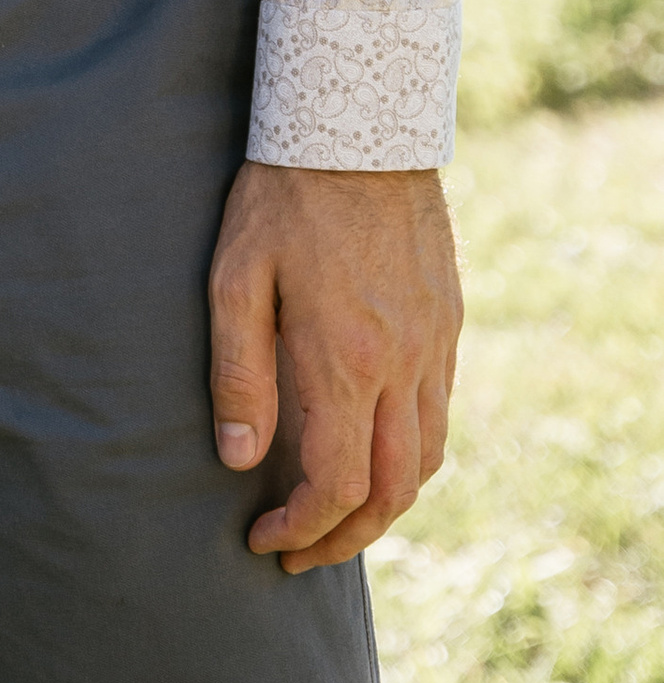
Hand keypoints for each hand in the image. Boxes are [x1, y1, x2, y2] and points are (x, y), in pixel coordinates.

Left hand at [207, 160, 461, 571]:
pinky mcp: (448, 323)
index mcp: (345, 361)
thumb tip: (238, 460)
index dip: (301, 529)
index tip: (263, 540)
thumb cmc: (281, 198)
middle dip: (345, 539)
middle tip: (299, 555)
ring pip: (427, 460)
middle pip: (392, 493)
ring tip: (336, 518)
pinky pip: (440, 414)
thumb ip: (237, 372)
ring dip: (385, 506)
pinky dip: (411, 455)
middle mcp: (401, 365)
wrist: (360, 127)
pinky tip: (373, 450)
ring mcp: (434, 346)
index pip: (335, 486)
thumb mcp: (234, 278)